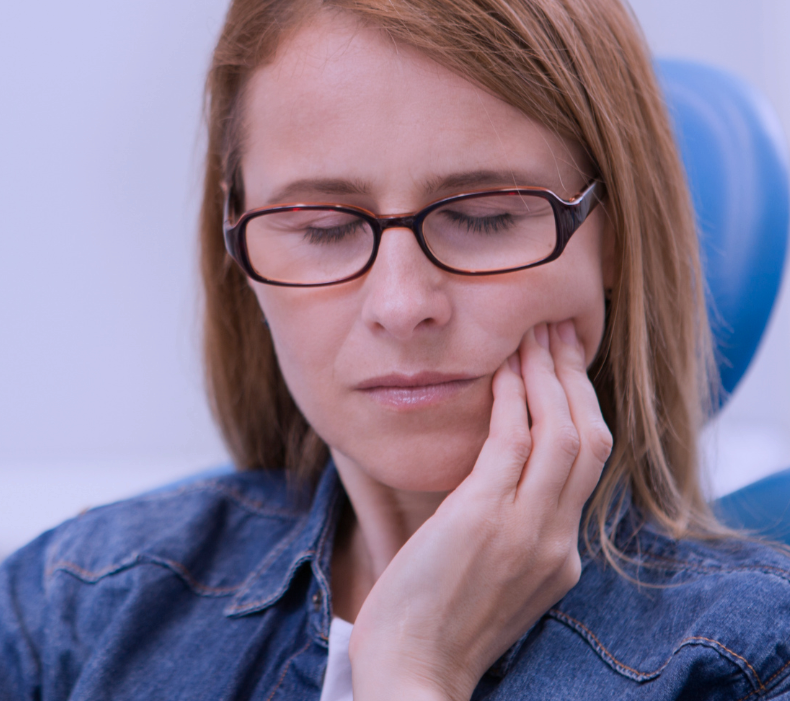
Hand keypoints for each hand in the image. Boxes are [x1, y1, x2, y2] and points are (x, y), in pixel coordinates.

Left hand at [349, 320, 612, 700]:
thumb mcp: (495, 579)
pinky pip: (511, 443)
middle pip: (588, 439)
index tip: (565, 367)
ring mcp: (525, 531)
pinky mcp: (483, 520)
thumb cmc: (438, 624)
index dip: (580, 407)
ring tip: (534, 333)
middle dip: (576, 379)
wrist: (411, 675)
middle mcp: (556, 540)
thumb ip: (512, 531)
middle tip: (559, 333)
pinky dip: (512, 400)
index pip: (587, 465)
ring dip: (548, 375)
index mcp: (560, 555)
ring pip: (561, 433)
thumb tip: (501, 478)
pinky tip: (503, 368)